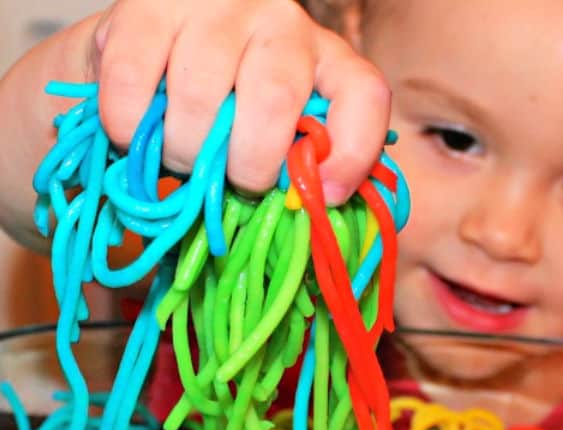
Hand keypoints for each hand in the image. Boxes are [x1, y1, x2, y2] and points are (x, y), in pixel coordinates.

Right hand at [91, 0, 390, 203]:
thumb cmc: (223, 113)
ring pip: (202, 95)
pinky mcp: (147, 7)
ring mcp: (215, 7)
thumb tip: (312, 207)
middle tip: (232, 184)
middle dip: (249, 164)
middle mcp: (280, 22)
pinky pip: (134, 81)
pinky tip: (132, 134)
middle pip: (276, 98)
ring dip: (184, 150)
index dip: (352, 154)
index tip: (325, 197)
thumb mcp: (274, 137)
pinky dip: (128, 127)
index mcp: (325, 58)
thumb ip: (298, 165)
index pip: (364, 94)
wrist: (147, 57)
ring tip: (179, 157)